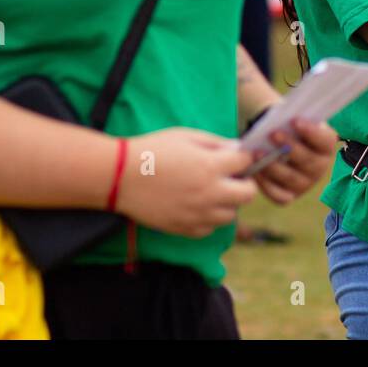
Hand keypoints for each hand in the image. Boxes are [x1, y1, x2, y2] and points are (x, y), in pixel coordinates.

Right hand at [114, 128, 257, 237]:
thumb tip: (237, 149)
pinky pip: (209, 229)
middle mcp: (209, 193)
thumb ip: (215, 143)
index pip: (247, 162)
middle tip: (230, 177)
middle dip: (244, 183)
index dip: (244, 157)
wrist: (119, 177)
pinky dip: (208, 219)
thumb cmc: (152, 151)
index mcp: (211, 166)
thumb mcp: (186, 137)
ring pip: (231, 215)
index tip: (236, 157)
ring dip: (227, 203)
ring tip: (211, 192)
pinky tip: (196, 206)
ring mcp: (198, 214)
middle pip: (248, 194)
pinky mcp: (184, 229)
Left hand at [251, 118, 338, 204]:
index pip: (325, 140)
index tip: (294, 120)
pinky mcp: (288, 196)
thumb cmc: (287, 129)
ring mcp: (304, 184)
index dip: (311, 132)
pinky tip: (254, 170)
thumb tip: (281, 120)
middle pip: (307, 160)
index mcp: (326, 147)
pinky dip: (264, 183)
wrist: (277, 146)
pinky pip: (277, 194)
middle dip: (289, 146)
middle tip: (273, 133)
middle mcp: (319, 168)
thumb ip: (292, 120)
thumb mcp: (293, 122)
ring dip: (273, 165)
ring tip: (257, 152)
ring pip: (290, 177)